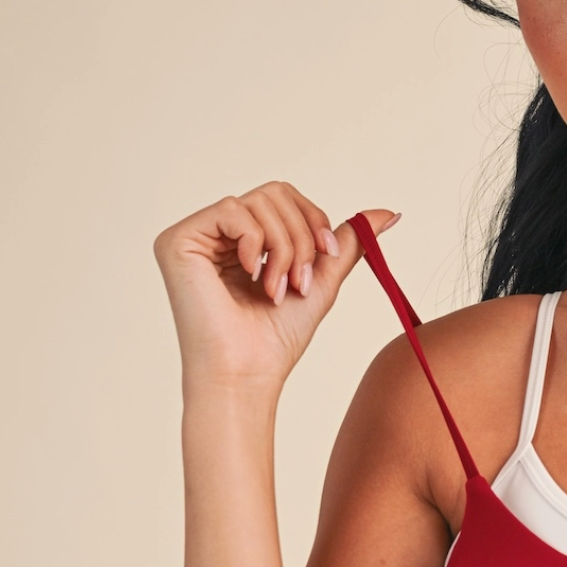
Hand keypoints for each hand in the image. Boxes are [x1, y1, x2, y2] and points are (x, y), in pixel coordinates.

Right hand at [152, 182, 400, 400]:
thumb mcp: (321, 281)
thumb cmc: (275, 341)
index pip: (284, 198)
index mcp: (243, 241)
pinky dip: (255, 244)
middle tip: (300, 281)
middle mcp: (215, 234)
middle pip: (274, 193)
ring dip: (284, 248)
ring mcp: (194, 236)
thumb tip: (388, 212)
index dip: (313, 220)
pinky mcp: (178, 241)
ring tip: (277, 289)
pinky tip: (252, 276)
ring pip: (258, 201)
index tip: (326, 257)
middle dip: (301, 237)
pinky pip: (232, 210)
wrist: (248, 373)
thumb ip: (346, 243)